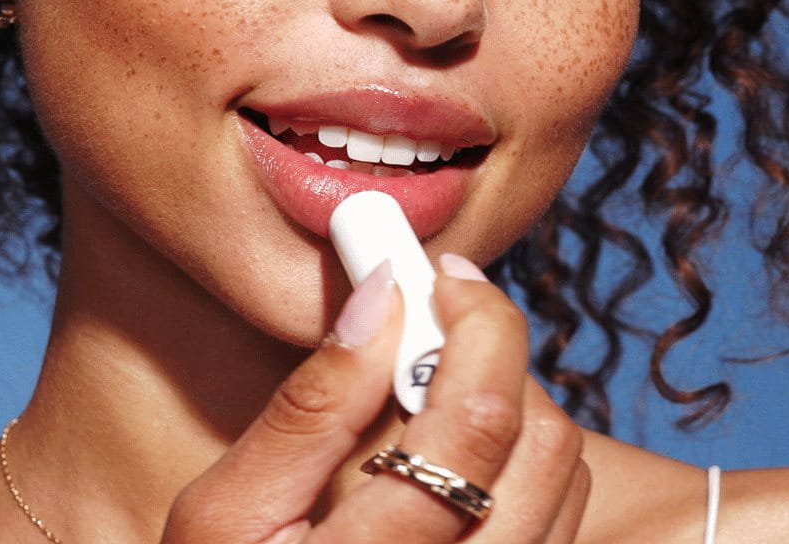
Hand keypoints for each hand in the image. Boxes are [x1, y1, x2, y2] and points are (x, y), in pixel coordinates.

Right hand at [162, 257, 589, 542]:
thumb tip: (381, 297)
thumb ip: (309, 409)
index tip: (438, 271)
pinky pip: (554, 516)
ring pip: (563, 478)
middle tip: (432, 317)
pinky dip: (515, 452)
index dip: (474, 322)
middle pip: (544, 443)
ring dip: (508, 398)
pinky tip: (446, 443)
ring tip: (429, 382)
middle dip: (495, 351)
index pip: (479, 422)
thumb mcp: (225, 514)